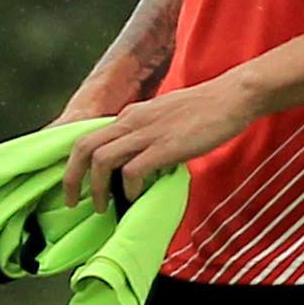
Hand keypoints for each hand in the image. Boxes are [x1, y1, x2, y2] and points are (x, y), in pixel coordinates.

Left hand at [61, 75, 260, 212]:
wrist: (231, 97)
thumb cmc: (204, 110)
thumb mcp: (164, 117)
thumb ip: (147, 133)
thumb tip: (137, 160)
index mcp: (131, 115)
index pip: (89, 137)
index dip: (76, 164)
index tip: (76, 185)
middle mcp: (132, 121)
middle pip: (84, 147)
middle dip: (72, 178)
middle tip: (73, 202)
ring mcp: (147, 133)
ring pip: (101, 159)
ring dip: (96, 188)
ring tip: (102, 207)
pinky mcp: (165, 147)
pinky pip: (132, 170)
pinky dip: (128, 188)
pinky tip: (136, 196)